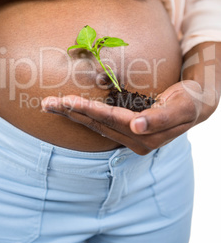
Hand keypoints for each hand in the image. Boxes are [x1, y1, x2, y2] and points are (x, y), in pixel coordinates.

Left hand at [41, 80, 210, 154]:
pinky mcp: (126, 133)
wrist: (195, 107)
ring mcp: (129, 139)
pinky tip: (69, 110)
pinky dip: (83, 116)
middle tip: (48, 103)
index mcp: (147, 135)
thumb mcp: (181, 108)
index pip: (111, 120)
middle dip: (72, 112)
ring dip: (72, 115)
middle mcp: (134, 140)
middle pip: (97, 124)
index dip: (89, 109)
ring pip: (95, 126)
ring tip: (50, 105)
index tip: (67, 101)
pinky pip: (101, 125)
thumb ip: (159, 119)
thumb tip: (137, 128)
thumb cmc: (189, 101)